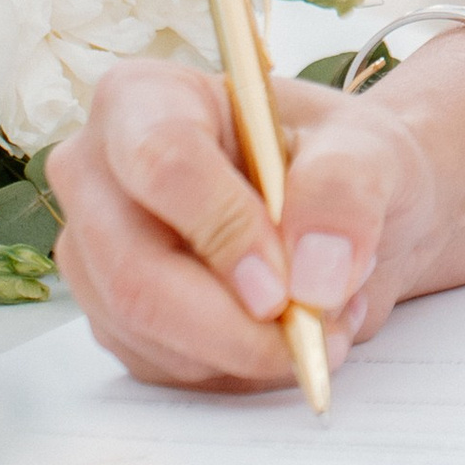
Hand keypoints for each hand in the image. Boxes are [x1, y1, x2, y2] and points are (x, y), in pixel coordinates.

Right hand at [52, 59, 434, 391]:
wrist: (342, 216)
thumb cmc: (341, 161)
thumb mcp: (368, 148)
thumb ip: (346, 191)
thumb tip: (314, 273)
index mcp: (145, 99)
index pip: (162, 161)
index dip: (224, 229)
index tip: (285, 285)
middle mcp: (99, 175)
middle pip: (135, 271)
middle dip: (232, 323)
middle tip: (313, 332)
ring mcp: (96, 253)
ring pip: (147, 331)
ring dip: (247, 347)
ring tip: (324, 313)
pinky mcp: (114, 318)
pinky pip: (163, 366)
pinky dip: (236, 366)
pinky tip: (284, 329)